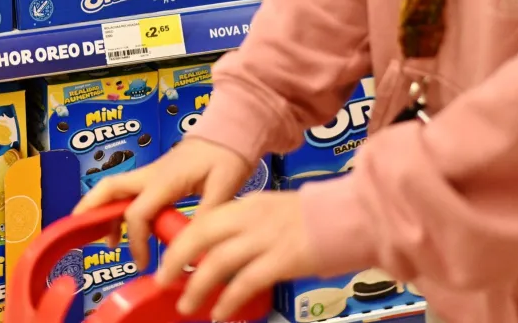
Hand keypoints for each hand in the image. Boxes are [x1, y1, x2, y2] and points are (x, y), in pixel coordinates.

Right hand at [74, 139, 253, 268]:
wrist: (230, 130)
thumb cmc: (227, 156)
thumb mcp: (225, 187)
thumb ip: (207, 217)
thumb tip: (192, 249)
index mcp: (165, 180)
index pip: (137, 213)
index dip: (136, 241)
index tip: (144, 264)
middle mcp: (150, 174)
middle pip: (109, 188)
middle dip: (90, 209)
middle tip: (79, 233)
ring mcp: (150, 173)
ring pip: (114, 189)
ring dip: (102, 210)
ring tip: (104, 240)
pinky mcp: (155, 176)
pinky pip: (128, 192)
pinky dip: (118, 208)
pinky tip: (124, 229)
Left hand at [156, 191, 319, 320]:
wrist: (354, 216)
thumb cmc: (320, 219)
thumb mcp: (276, 212)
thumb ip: (251, 227)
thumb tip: (230, 252)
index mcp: (249, 204)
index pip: (206, 219)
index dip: (183, 239)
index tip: (172, 257)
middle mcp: (251, 217)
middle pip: (200, 235)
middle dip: (177, 258)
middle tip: (163, 278)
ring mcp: (265, 238)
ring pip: (217, 261)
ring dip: (197, 286)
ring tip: (187, 305)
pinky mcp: (281, 260)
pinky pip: (244, 283)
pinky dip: (228, 300)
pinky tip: (220, 314)